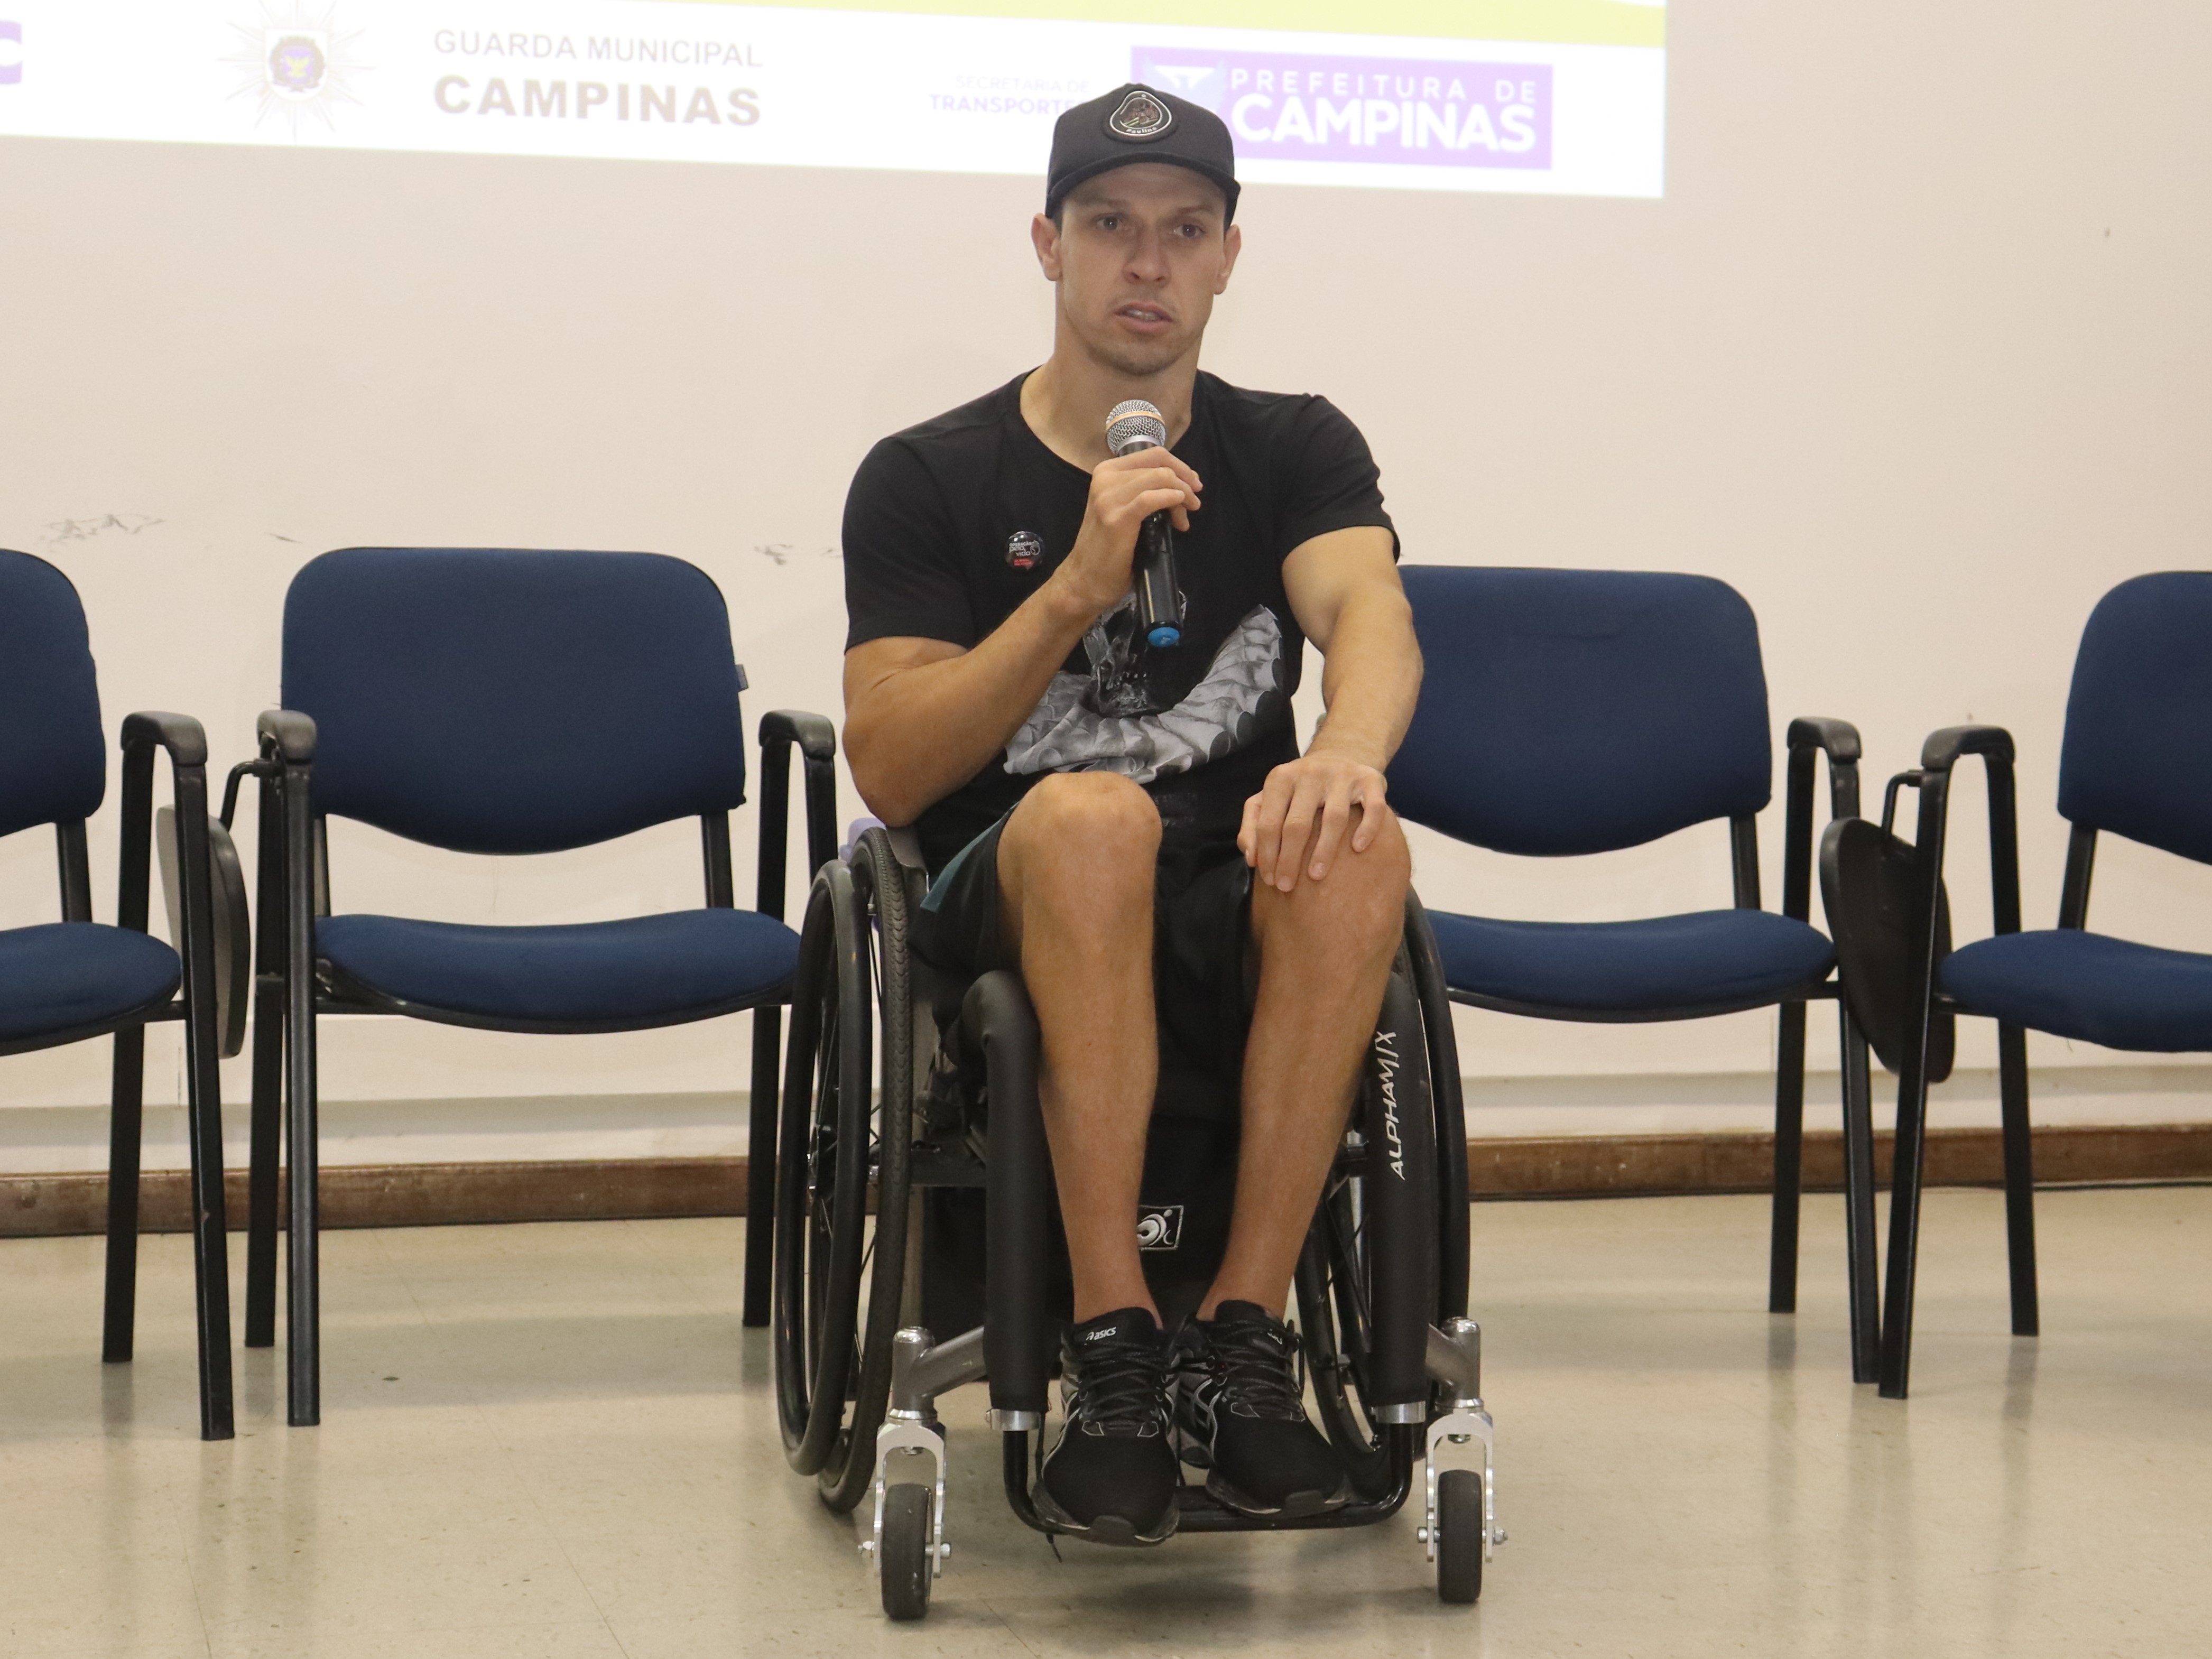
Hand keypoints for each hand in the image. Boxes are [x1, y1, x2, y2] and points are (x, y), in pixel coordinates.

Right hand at [1050, 446, 1201, 617]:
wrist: (1084, 580)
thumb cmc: (1107, 548)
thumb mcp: (1123, 508)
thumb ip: (1143, 490)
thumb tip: (1179, 485)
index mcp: (1106, 471)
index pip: (1153, 454)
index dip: (1180, 467)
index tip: (1193, 485)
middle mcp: (1105, 478)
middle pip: (1160, 464)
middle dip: (1185, 482)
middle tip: (1193, 504)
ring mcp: (1108, 497)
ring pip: (1160, 478)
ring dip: (1182, 495)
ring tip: (1184, 519)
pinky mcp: (1117, 518)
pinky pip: (1152, 498)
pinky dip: (1172, 501)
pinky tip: (1179, 516)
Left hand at [1239, 753, 1392, 892]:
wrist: (1340, 755)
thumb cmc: (1299, 788)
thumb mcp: (1270, 797)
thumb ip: (1252, 825)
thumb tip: (1251, 858)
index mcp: (1281, 778)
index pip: (1269, 822)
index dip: (1267, 854)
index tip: (1269, 881)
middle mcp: (1310, 773)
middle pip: (1297, 824)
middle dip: (1289, 859)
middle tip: (1286, 886)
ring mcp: (1342, 775)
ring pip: (1334, 818)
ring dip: (1324, 850)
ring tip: (1316, 876)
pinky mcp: (1371, 778)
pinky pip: (1373, 807)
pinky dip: (1366, 828)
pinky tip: (1357, 849)